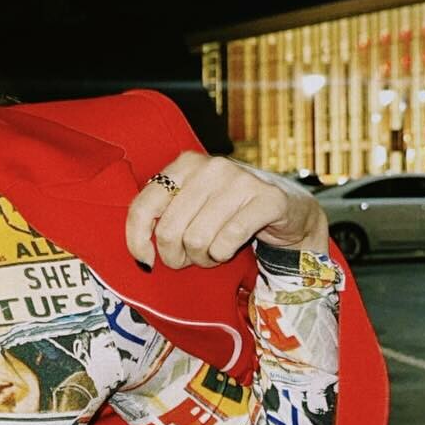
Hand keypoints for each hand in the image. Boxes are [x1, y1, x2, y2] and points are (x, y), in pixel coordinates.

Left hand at [126, 152, 329, 269]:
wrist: (288, 209)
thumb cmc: (230, 211)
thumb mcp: (193, 204)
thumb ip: (165, 216)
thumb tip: (140, 251)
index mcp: (185, 164)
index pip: (144, 205)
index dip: (136, 239)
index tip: (145, 260)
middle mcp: (211, 167)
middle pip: (170, 230)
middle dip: (176, 256)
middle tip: (189, 259)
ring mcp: (241, 180)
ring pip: (198, 239)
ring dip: (203, 258)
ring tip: (213, 253)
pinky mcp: (268, 199)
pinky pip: (227, 241)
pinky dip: (223, 254)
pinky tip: (229, 250)